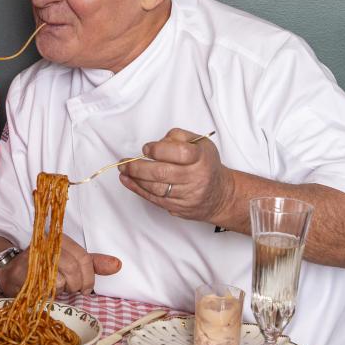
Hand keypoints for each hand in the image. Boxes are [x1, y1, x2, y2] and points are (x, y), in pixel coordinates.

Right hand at [0, 234, 120, 295]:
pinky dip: (51, 292)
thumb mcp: (71, 262)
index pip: (84, 257)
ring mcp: (37, 257)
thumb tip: (118, 265)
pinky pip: (47, 285)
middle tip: (74, 291)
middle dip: (78, 285)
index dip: (89, 277)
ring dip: (64, 289)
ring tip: (60, 289)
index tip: (87, 289)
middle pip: (75, 267)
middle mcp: (49, 244)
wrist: (12, 273)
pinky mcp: (27, 270)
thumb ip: (93, 263)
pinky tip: (47, 290)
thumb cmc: (45, 268)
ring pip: (63, 277)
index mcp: (62, 239)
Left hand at [118, 128, 232, 223]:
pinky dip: (138, 189)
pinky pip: (155, 199)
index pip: (179, 153)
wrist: (221, 194)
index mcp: (201, 158)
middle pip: (162, 173)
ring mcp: (188, 195)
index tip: (147, 148)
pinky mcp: (180, 207)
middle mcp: (196, 177)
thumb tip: (156, 143)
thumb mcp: (200, 143)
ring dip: (135, 178)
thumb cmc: (206, 165)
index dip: (158, 150)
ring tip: (123, 170)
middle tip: (124, 162)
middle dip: (138, 167)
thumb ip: (178, 137)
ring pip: (156, 188)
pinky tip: (127, 181)